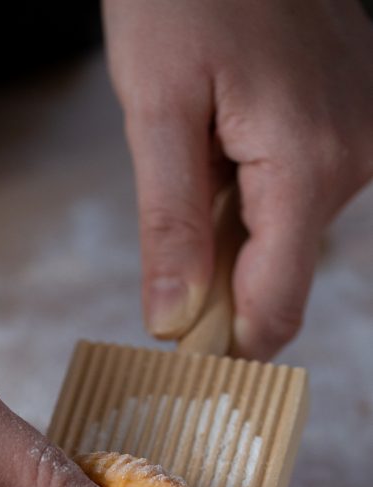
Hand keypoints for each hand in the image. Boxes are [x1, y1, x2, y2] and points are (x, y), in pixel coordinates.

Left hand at [103, 0, 372, 357]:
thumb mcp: (156, 110)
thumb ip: (170, 225)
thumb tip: (174, 322)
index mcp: (306, 165)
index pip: (274, 308)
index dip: (224, 344)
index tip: (178, 352)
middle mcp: (353, 160)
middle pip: (280, 275)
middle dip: (219, 275)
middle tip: (175, 217)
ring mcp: (363, 139)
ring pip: (288, 236)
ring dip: (234, 227)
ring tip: (203, 154)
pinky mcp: (355, 124)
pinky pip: (299, 194)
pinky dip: (255, 194)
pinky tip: (228, 142)